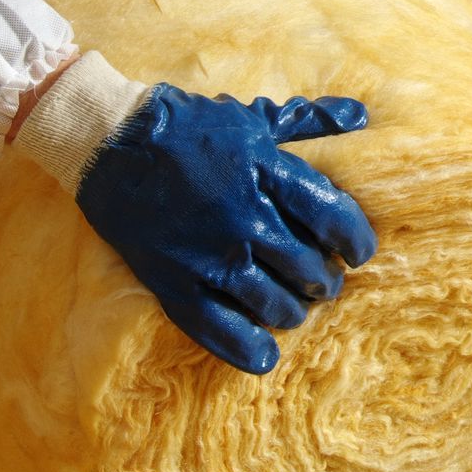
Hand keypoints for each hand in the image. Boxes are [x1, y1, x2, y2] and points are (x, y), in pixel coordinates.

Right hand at [12, 53, 374, 373]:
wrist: (111, 142)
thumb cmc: (190, 126)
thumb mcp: (254, 116)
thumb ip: (309, 120)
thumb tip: (360, 116)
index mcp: (268, 172)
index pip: (334, 218)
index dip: (357, 241)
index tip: (358, 252)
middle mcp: (245, 218)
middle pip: (309, 268)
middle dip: (325, 279)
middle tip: (322, 280)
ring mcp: (210, 256)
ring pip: (275, 304)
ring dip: (293, 310)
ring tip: (293, 306)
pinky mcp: (176, 283)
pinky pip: (221, 331)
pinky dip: (250, 349)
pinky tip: (266, 354)